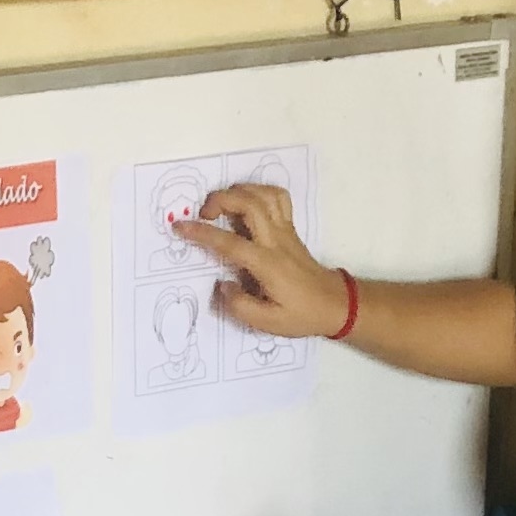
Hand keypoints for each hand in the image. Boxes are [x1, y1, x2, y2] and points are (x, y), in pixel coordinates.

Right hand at [178, 181, 350, 338]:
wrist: (334, 303)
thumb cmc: (301, 315)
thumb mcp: (268, 323)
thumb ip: (240, 306)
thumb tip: (222, 286)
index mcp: (267, 264)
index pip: (229, 243)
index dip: (202, 233)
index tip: (181, 227)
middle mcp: (276, 241)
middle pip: (248, 204)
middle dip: (220, 200)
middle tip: (203, 213)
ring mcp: (285, 230)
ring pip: (264, 194)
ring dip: (239, 191)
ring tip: (221, 204)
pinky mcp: (290, 228)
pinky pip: (277, 198)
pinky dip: (259, 191)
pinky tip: (247, 201)